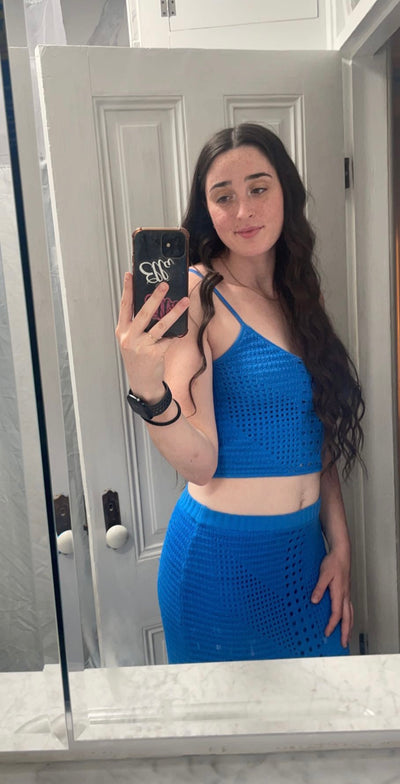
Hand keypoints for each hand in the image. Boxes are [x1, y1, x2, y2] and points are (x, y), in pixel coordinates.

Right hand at [115, 272, 188, 400]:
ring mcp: (142, 346)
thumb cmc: (138, 359)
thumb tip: (154, 304)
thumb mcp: (131, 340)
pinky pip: (169, 339)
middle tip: (165, 285)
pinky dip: (177, 333)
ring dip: (174, 312)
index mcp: (122, 331)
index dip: (127, 290)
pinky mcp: (154, 354)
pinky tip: (183, 328)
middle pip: (143, 313)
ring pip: (161, 325)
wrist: (142, 383)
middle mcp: (130, 337)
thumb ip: (137, 325)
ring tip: (184, 301)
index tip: (130, 275)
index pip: (124, 306)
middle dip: (155, 297)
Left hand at [311, 550, 352, 647]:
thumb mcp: (323, 574)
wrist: (341, 554)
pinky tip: (346, 619)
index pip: (336, 614)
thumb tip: (314, 600)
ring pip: (350, 614)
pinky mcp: (346, 592)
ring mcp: (347, 594)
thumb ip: (319, 588)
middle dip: (346, 632)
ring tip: (347, 636)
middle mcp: (345, 596)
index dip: (332, 625)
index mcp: (339, 593)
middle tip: (344, 643)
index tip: (327, 633)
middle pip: (347, 618)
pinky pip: (349, 608)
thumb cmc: (333, 563)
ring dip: (349, 626)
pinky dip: (349, 617)